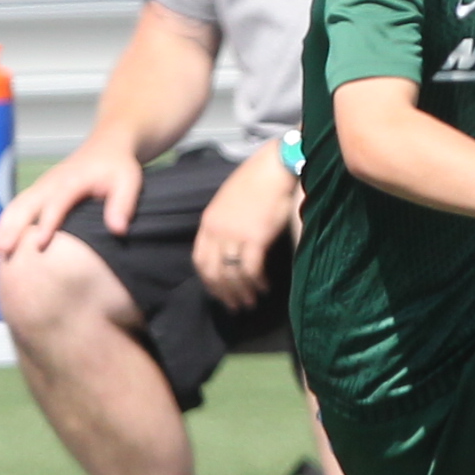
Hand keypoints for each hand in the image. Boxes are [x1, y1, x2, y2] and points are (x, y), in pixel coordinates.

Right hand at [0, 141, 136, 261]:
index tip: (38, 245)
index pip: (58, 203)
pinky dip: (5, 223)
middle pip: (27, 205)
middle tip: (0, 251)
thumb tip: (118, 230)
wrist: (108, 144)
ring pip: (17, 206)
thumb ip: (123, 204)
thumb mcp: (129, 181)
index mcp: (73, 180)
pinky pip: (17, 207)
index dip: (48, 223)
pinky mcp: (39, 191)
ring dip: (3, 226)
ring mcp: (42, 185)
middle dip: (12, 227)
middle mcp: (52, 182)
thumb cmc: (118, 166)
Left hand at [189, 145, 297, 310]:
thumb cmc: (256, 180)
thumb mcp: (229, 201)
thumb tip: (230, 246)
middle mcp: (217, 231)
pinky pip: (251, 269)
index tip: (219, 293)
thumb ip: (224, 223)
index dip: (208, 281)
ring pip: (232, 274)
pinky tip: (264, 287)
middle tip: (235, 306)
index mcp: (208, 222)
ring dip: (241, 292)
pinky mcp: (254, 238)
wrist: (274, 167)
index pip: (200, 260)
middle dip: (224, 293)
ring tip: (251, 302)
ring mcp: (234, 235)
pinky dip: (257, 282)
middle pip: (214, 272)